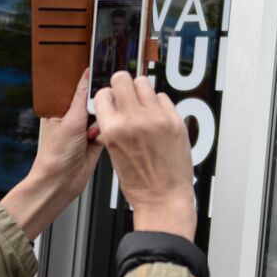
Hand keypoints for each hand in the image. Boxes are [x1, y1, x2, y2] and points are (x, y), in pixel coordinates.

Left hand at [1, 70, 103, 238]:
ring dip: (103, 120)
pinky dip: (108, 131)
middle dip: (99, 104)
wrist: (61, 183)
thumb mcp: (71, 120)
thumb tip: (87, 73)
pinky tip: (101, 136)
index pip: (78, 89)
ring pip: (104, 114)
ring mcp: (85, 130)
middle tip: (96, 110)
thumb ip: (82, 97)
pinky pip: (109, 128)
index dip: (90, 83)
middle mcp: (73, 118)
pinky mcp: (97, 141)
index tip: (102, 76)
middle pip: (94, 101)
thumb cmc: (55, 155)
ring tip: (93, 131)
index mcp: (61, 109)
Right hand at [94, 71, 196, 239]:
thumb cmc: (139, 184)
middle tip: (126, 96)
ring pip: (143, 82)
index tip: (111, 101)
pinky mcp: (175, 120)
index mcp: (113, 129)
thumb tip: (111, 111)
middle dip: (122, 86)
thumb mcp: (114, 154)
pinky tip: (157, 118)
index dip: (107, 98)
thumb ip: (111, 128)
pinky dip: (159, 104)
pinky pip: (163, 97)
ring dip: (141, 91)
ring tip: (143, 106)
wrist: (164, 198)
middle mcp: (134, 119)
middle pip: (122, 79)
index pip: (102, 94)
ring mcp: (156, 118)